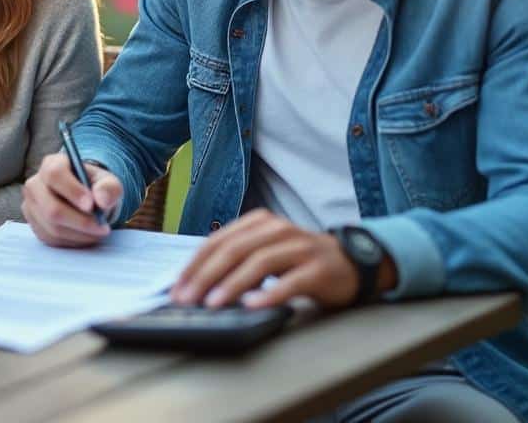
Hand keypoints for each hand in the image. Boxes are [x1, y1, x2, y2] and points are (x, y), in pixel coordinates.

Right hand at [21, 153, 122, 247]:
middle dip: (80, 222)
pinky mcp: (34, 224)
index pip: (55, 174)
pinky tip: (86, 236)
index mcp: (52, 164)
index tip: (91, 205)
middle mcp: (35, 184)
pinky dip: (73, 241)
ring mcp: (31, 206)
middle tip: (102, 227)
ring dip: (79, 234)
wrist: (86, 200)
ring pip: (52, 227)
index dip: (72, 191)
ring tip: (98, 232)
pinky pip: (51, 239)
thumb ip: (109, 188)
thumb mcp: (109, 182)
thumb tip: (102, 200)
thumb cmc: (95, 187)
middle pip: (51, 207)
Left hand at [171, 210, 388, 309]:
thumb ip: (237, 259)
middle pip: (234, 250)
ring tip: (213, 304)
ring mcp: (300, 247)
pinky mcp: (319, 269)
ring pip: (259, 263)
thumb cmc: (298, 260)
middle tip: (187, 299)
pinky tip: (252, 306)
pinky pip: (291, 281)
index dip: (194, 265)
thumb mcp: (266, 251)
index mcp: (259, 222)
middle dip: (206, 276)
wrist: (352, 262)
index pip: (218, 241)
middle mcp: (278, 230)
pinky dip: (270, 293)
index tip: (176, 288)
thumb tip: (194, 283)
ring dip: (232, 285)